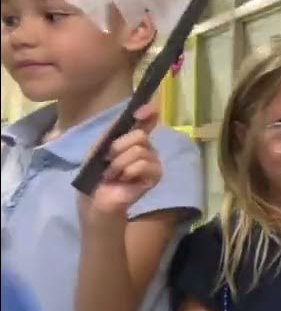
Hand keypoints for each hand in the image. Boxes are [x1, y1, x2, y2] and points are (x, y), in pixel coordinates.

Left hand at [83, 103, 162, 219]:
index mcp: (132, 138)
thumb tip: (136, 113)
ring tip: (113, 174)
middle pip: (140, 135)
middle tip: (108, 160)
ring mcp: (153, 162)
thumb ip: (116, 129)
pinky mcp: (155, 176)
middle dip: (118, 147)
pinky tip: (123, 180)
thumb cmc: (94, 174)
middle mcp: (146, 147)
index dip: (148, 111)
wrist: (94, 200)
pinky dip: (128, 171)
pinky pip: (144, 164)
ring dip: (119, 163)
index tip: (140, 113)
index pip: (148, 119)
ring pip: (140, 150)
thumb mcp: (99, 146)